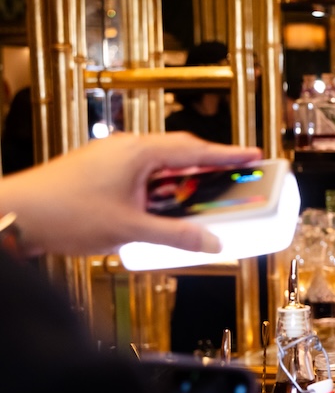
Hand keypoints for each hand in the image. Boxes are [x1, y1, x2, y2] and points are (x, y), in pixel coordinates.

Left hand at [0, 132, 260, 255]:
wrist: (15, 215)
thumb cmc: (65, 213)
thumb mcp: (130, 229)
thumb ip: (176, 236)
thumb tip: (214, 243)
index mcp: (139, 153)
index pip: (195, 149)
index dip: (228, 154)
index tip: (254, 155)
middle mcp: (126, 149)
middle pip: (180, 153)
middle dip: (209, 167)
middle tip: (236, 178)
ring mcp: (110, 159)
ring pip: (159, 166)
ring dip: (183, 181)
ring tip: (204, 199)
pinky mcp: (98, 173)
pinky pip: (141, 176)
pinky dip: (160, 190)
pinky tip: (163, 210)